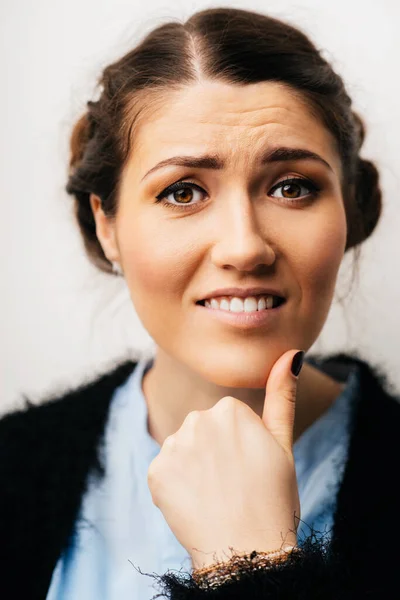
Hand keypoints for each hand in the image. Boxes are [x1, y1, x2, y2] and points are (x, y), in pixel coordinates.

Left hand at [147, 349, 302, 569]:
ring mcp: (174, 446)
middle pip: (202, 431)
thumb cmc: (272, 498)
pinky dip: (174, 488)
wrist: (247, 552)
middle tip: (233, 484)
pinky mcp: (156, 472)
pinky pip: (165, 472)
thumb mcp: (283, 444)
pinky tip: (193, 504)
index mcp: (230, 410)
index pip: (227, 419)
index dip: (239, 446)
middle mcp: (198, 420)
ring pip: (182, 450)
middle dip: (213, 453)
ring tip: (214, 495)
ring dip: (192, 469)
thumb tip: (292, 353)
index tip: (249, 467)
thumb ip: (282, 396)